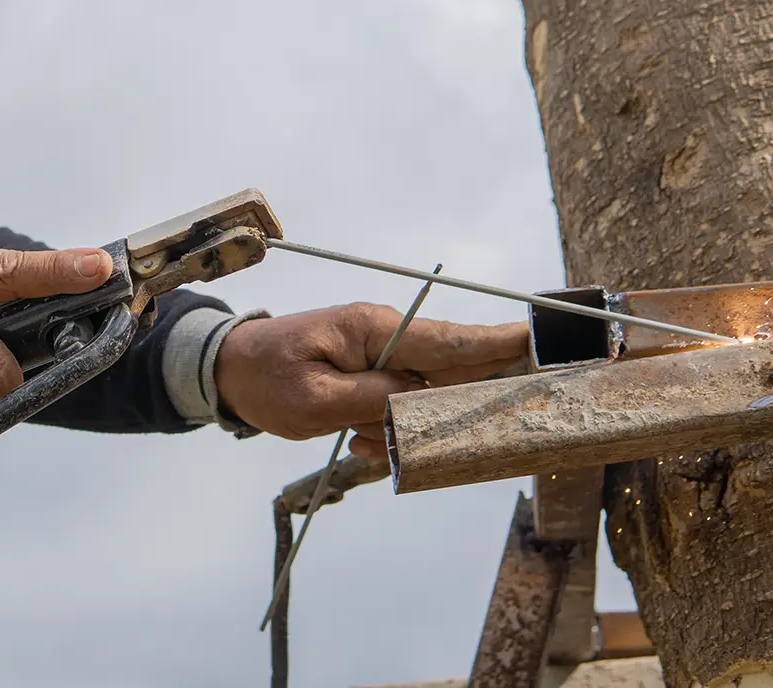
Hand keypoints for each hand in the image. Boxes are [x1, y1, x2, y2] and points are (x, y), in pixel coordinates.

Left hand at [214, 302, 528, 457]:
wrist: (228, 368)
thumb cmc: (265, 378)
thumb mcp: (315, 401)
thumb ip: (375, 400)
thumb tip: (423, 401)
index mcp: (376, 330)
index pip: (452, 339)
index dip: (501, 343)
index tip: (544, 339)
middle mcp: (388, 335)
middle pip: (454, 364)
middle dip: (477, 393)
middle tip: (508, 415)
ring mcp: (381, 353)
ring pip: (427, 390)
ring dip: (414, 424)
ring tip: (366, 441)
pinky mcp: (372, 371)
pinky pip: (402, 401)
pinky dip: (390, 427)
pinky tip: (360, 443)